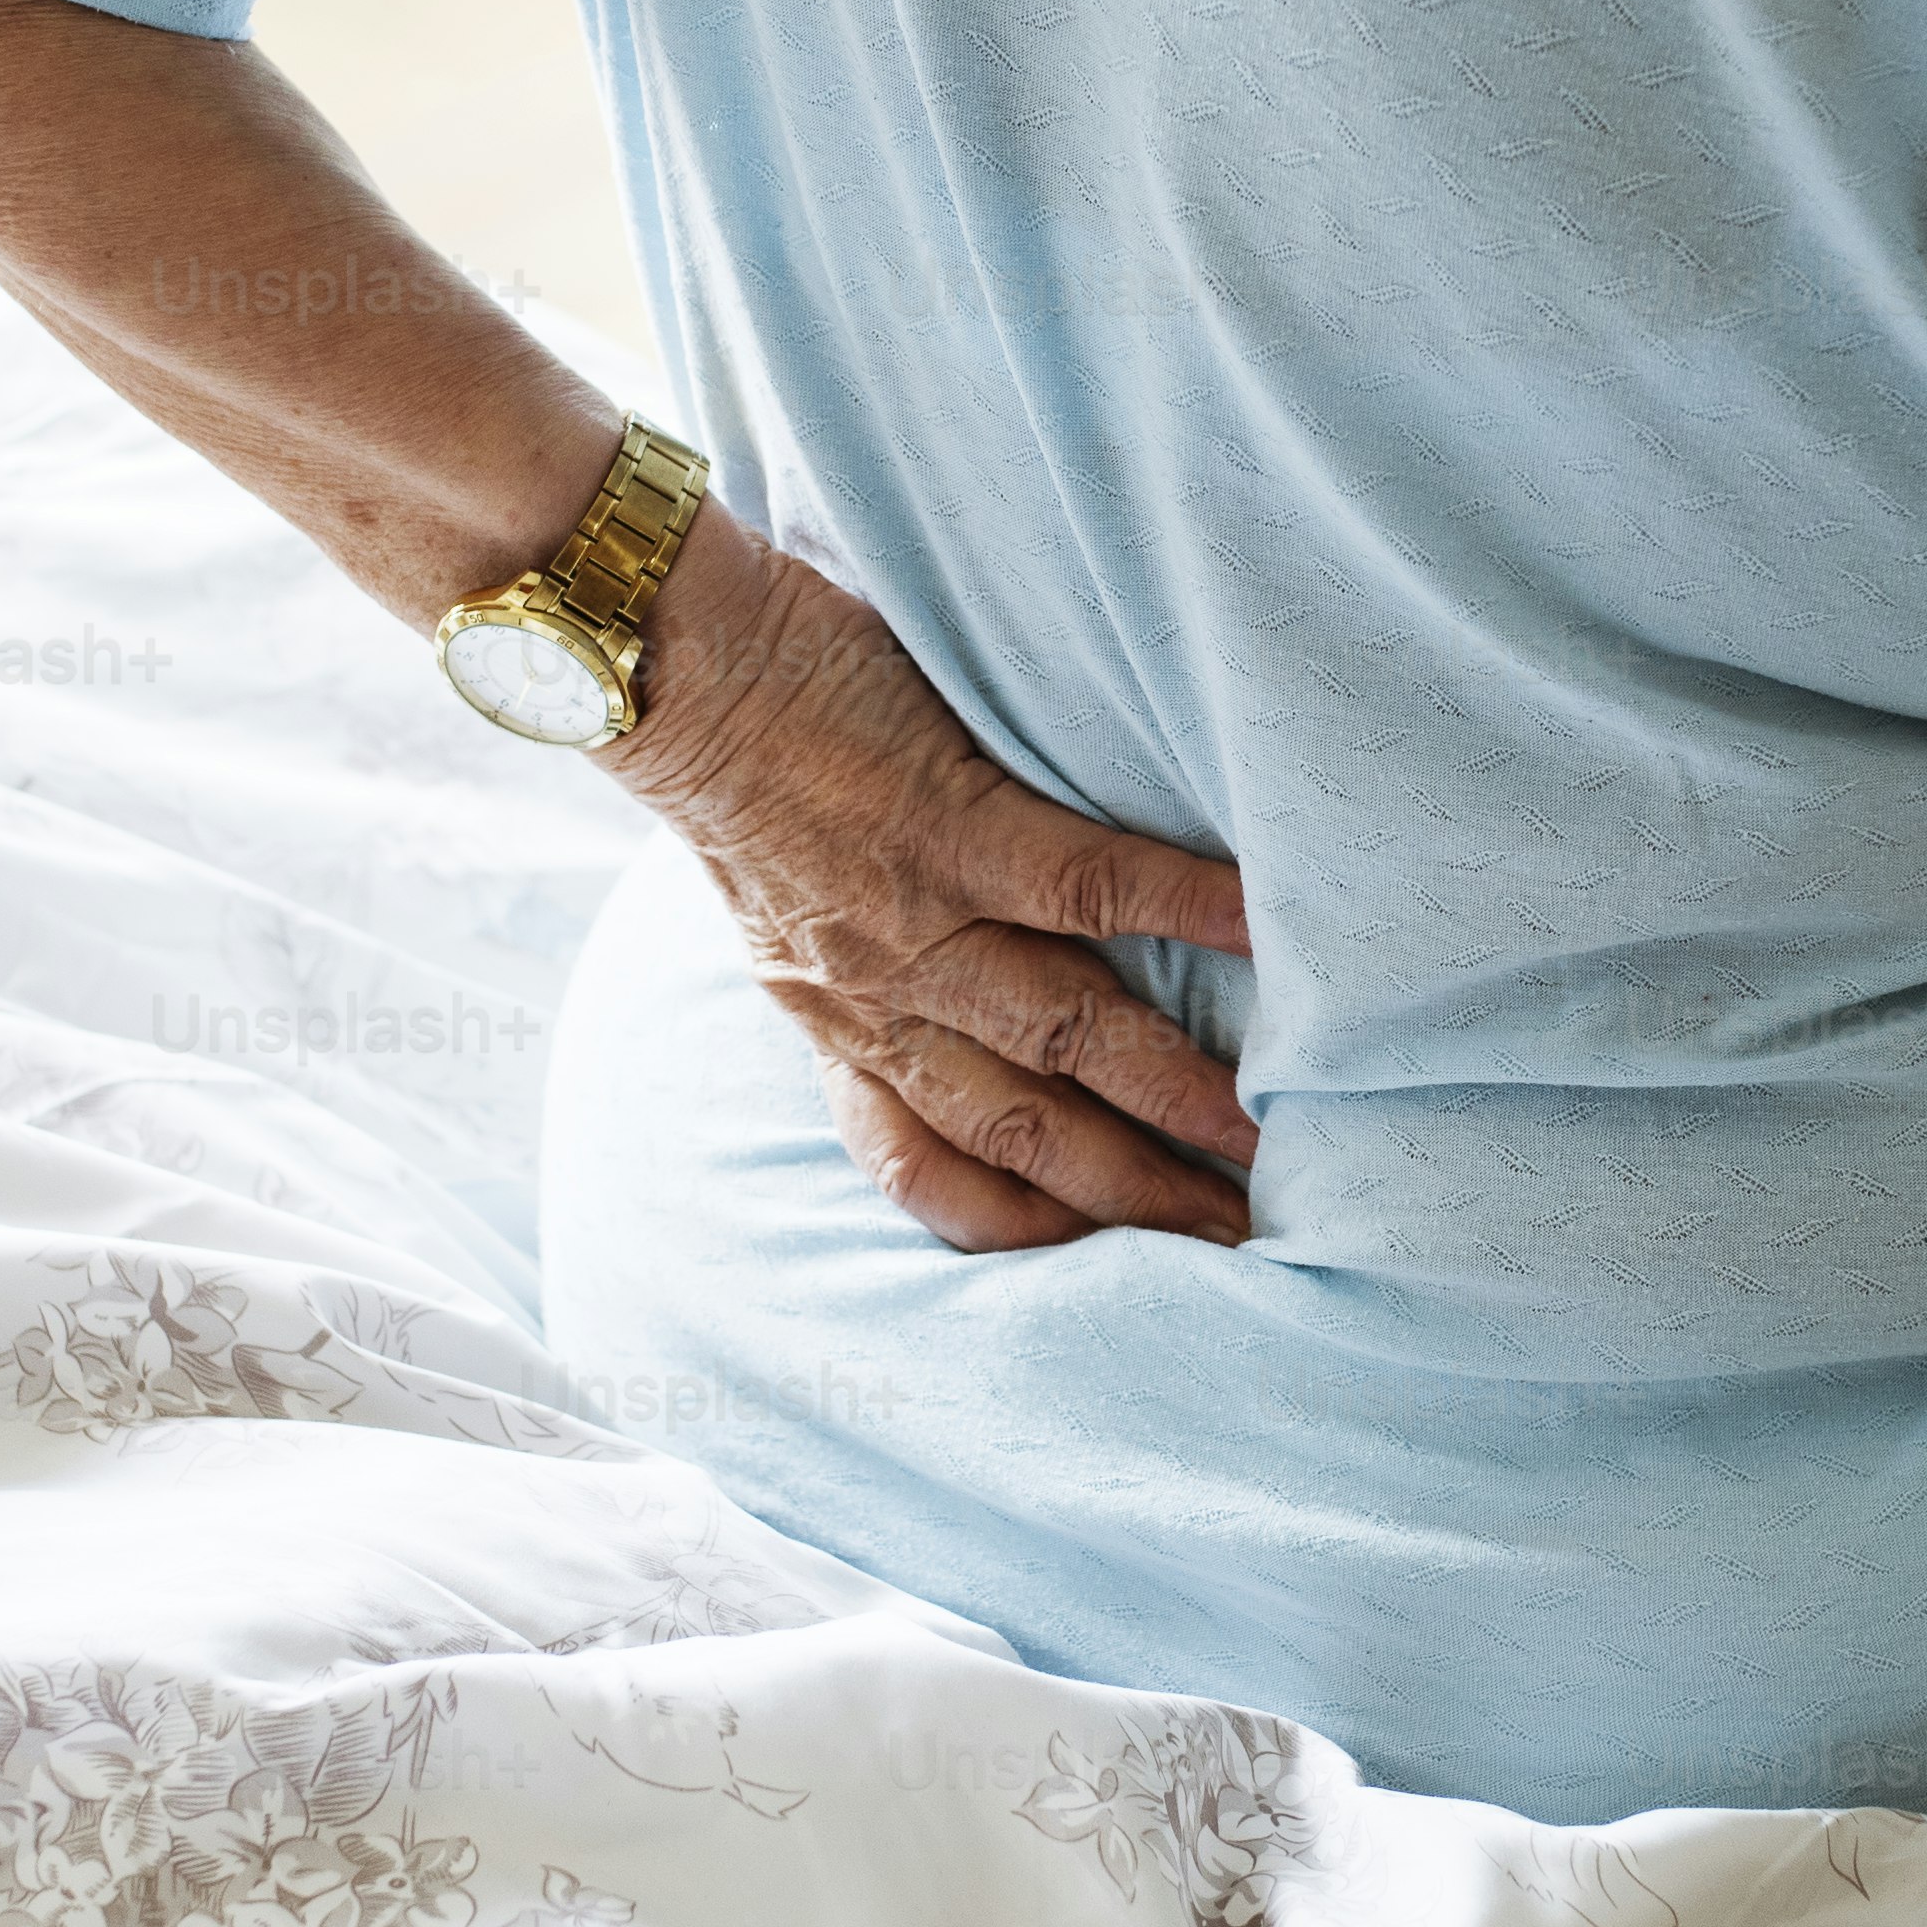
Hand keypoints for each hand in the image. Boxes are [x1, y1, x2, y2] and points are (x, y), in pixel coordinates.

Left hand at [607, 511, 1258, 1253]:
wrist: (660, 660)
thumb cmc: (735, 761)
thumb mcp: (780, 909)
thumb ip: (864, 969)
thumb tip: (968, 1000)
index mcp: (834, 1023)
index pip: (929, 1168)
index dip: (1022, 1229)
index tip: (1114, 1266)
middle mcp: (873, 998)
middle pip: (1020, 1131)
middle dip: (1132, 1202)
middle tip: (1240, 1241)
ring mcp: (912, 918)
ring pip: (1065, 1037)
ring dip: (1173, 1095)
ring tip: (1266, 1136)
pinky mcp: (946, 823)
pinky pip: (1086, 888)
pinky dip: (1185, 911)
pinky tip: (1266, 933)